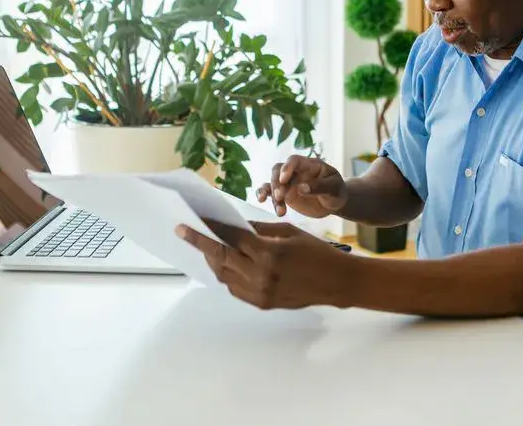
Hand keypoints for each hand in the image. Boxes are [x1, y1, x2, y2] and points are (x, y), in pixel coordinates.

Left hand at [176, 220, 353, 309]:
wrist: (337, 282)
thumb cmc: (317, 253)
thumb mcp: (289, 232)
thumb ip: (259, 230)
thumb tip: (235, 227)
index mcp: (268, 253)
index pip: (231, 238)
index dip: (212, 227)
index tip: (195, 219)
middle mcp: (260, 276)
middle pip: (220, 257)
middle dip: (200, 243)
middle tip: (185, 232)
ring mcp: (260, 293)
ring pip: (224, 275)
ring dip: (213, 260)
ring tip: (206, 246)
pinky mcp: (262, 303)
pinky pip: (235, 289)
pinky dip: (227, 274)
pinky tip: (225, 264)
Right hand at [256, 156, 346, 218]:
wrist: (334, 203)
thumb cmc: (336, 191)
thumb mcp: (334, 188)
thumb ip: (319, 187)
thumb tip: (301, 188)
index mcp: (309, 165)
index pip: (295, 161)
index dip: (287, 167)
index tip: (284, 179)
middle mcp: (296, 171)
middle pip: (278, 170)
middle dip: (276, 183)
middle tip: (280, 197)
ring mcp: (288, 182)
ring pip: (272, 182)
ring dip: (270, 193)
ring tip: (280, 211)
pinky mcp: (284, 193)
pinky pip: (270, 191)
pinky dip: (263, 194)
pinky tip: (261, 200)